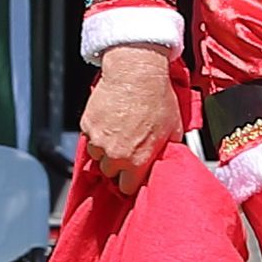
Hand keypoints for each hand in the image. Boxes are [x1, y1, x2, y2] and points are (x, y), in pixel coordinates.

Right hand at [79, 45, 181, 195]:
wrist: (136, 73)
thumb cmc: (157, 98)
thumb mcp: (174, 129)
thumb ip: (167, 151)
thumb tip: (167, 159)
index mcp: (137, 160)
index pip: (127, 189)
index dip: (131, 182)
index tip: (133, 176)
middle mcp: (115, 154)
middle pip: (110, 173)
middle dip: (118, 166)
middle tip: (127, 151)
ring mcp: (98, 140)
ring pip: (97, 157)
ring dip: (105, 151)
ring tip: (118, 135)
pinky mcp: (87, 125)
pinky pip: (89, 138)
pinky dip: (96, 134)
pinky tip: (110, 123)